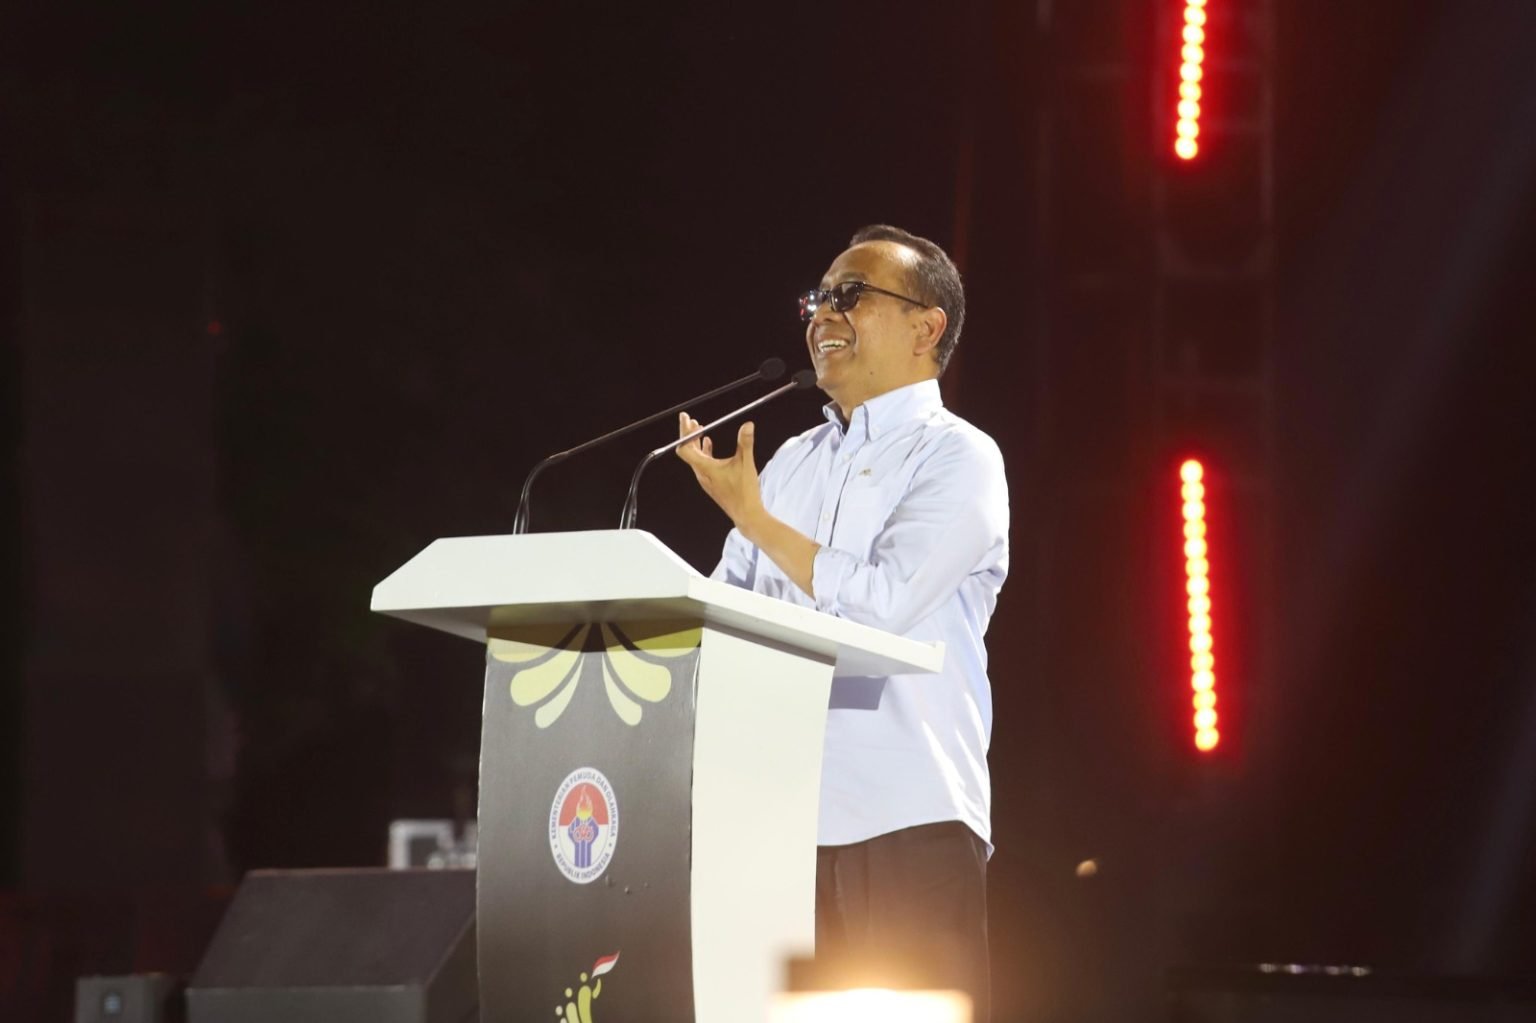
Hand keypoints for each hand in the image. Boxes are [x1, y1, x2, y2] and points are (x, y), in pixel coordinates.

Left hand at [675, 412, 762, 528]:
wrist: (746, 514)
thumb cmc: (744, 493)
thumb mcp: (746, 464)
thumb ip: (745, 443)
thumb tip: (747, 425)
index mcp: (705, 468)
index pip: (685, 448)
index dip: (685, 433)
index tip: (688, 420)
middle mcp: (701, 474)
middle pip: (687, 451)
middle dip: (688, 433)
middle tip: (689, 420)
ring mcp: (706, 479)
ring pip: (695, 457)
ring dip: (695, 441)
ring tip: (698, 428)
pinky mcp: (712, 482)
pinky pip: (702, 463)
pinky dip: (704, 451)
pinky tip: (709, 443)